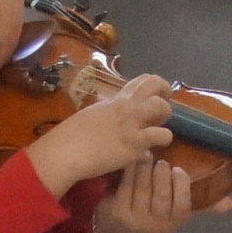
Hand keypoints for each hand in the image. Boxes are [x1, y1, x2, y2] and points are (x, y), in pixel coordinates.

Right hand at [26, 76, 174, 197]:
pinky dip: (164, 138)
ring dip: (165, 115)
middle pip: (154, 83)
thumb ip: (107, 114)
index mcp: (115, 100)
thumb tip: (114, 119)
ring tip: (159, 127)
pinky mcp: (134, 142)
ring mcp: (131, 123)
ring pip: (160, 106)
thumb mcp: (92, 116)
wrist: (66, 151)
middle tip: (161, 110)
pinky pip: (160, 135)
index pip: (140, 81)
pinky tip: (158, 145)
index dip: (154, 87)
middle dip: (165, 92)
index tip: (153, 100)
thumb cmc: (71, 136)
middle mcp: (125, 106)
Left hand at [96, 155, 224, 232]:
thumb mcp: (176, 210)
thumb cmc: (153, 211)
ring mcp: (136, 219)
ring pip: (143, 186)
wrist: (118, 226)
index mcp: (173, 222)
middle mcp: (156, 224)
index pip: (182, 205)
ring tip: (148, 155)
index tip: (178, 169)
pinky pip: (127, 184)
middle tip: (161, 161)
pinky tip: (134, 160)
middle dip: (161, 173)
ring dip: (146, 167)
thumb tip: (230, 203)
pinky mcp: (118, 211)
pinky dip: (131, 169)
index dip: (181, 185)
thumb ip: (202, 205)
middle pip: (161, 194)